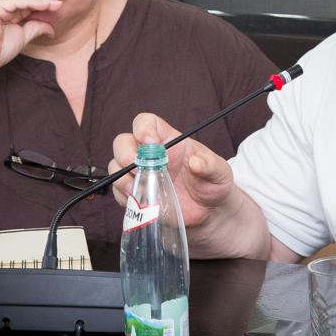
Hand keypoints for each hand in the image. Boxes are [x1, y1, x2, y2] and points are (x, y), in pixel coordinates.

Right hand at [110, 113, 235, 227]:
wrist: (210, 213)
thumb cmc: (213, 185)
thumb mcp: (219, 172)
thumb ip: (210, 165)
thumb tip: (196, 162)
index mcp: (169, 141)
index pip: (146, 123)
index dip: (143, 128)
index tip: (149, 142)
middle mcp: (151, 156)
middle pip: (123, 142)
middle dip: (125, 152)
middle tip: (136, 166)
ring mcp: (141, 175)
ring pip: (116, 166)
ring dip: (123, 177)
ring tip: (141, 188)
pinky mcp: (137, 195)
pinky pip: (119, 192)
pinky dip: (125, 197)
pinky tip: (142, 201)